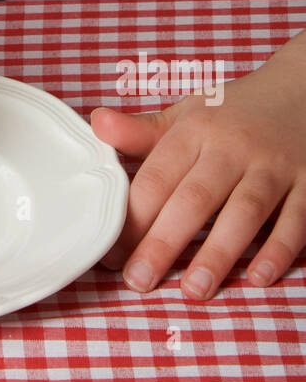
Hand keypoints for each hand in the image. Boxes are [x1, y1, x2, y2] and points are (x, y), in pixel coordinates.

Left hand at [89, 67, 305, 298]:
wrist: (302, 91)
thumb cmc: (233, 113)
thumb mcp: (187, 113)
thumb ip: (142, 130)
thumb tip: (96, 123)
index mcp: (196, 131)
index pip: (157, 177)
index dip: (132, 217)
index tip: (111, 253)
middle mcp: (233, 148)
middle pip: (195, 199)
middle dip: (164, 242)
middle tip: (139, 280)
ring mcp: (273, 167)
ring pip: (244, 213)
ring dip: (218, 253)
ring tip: (193, 290)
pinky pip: (294, 221)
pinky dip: (278, 249)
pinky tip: (258, 278)